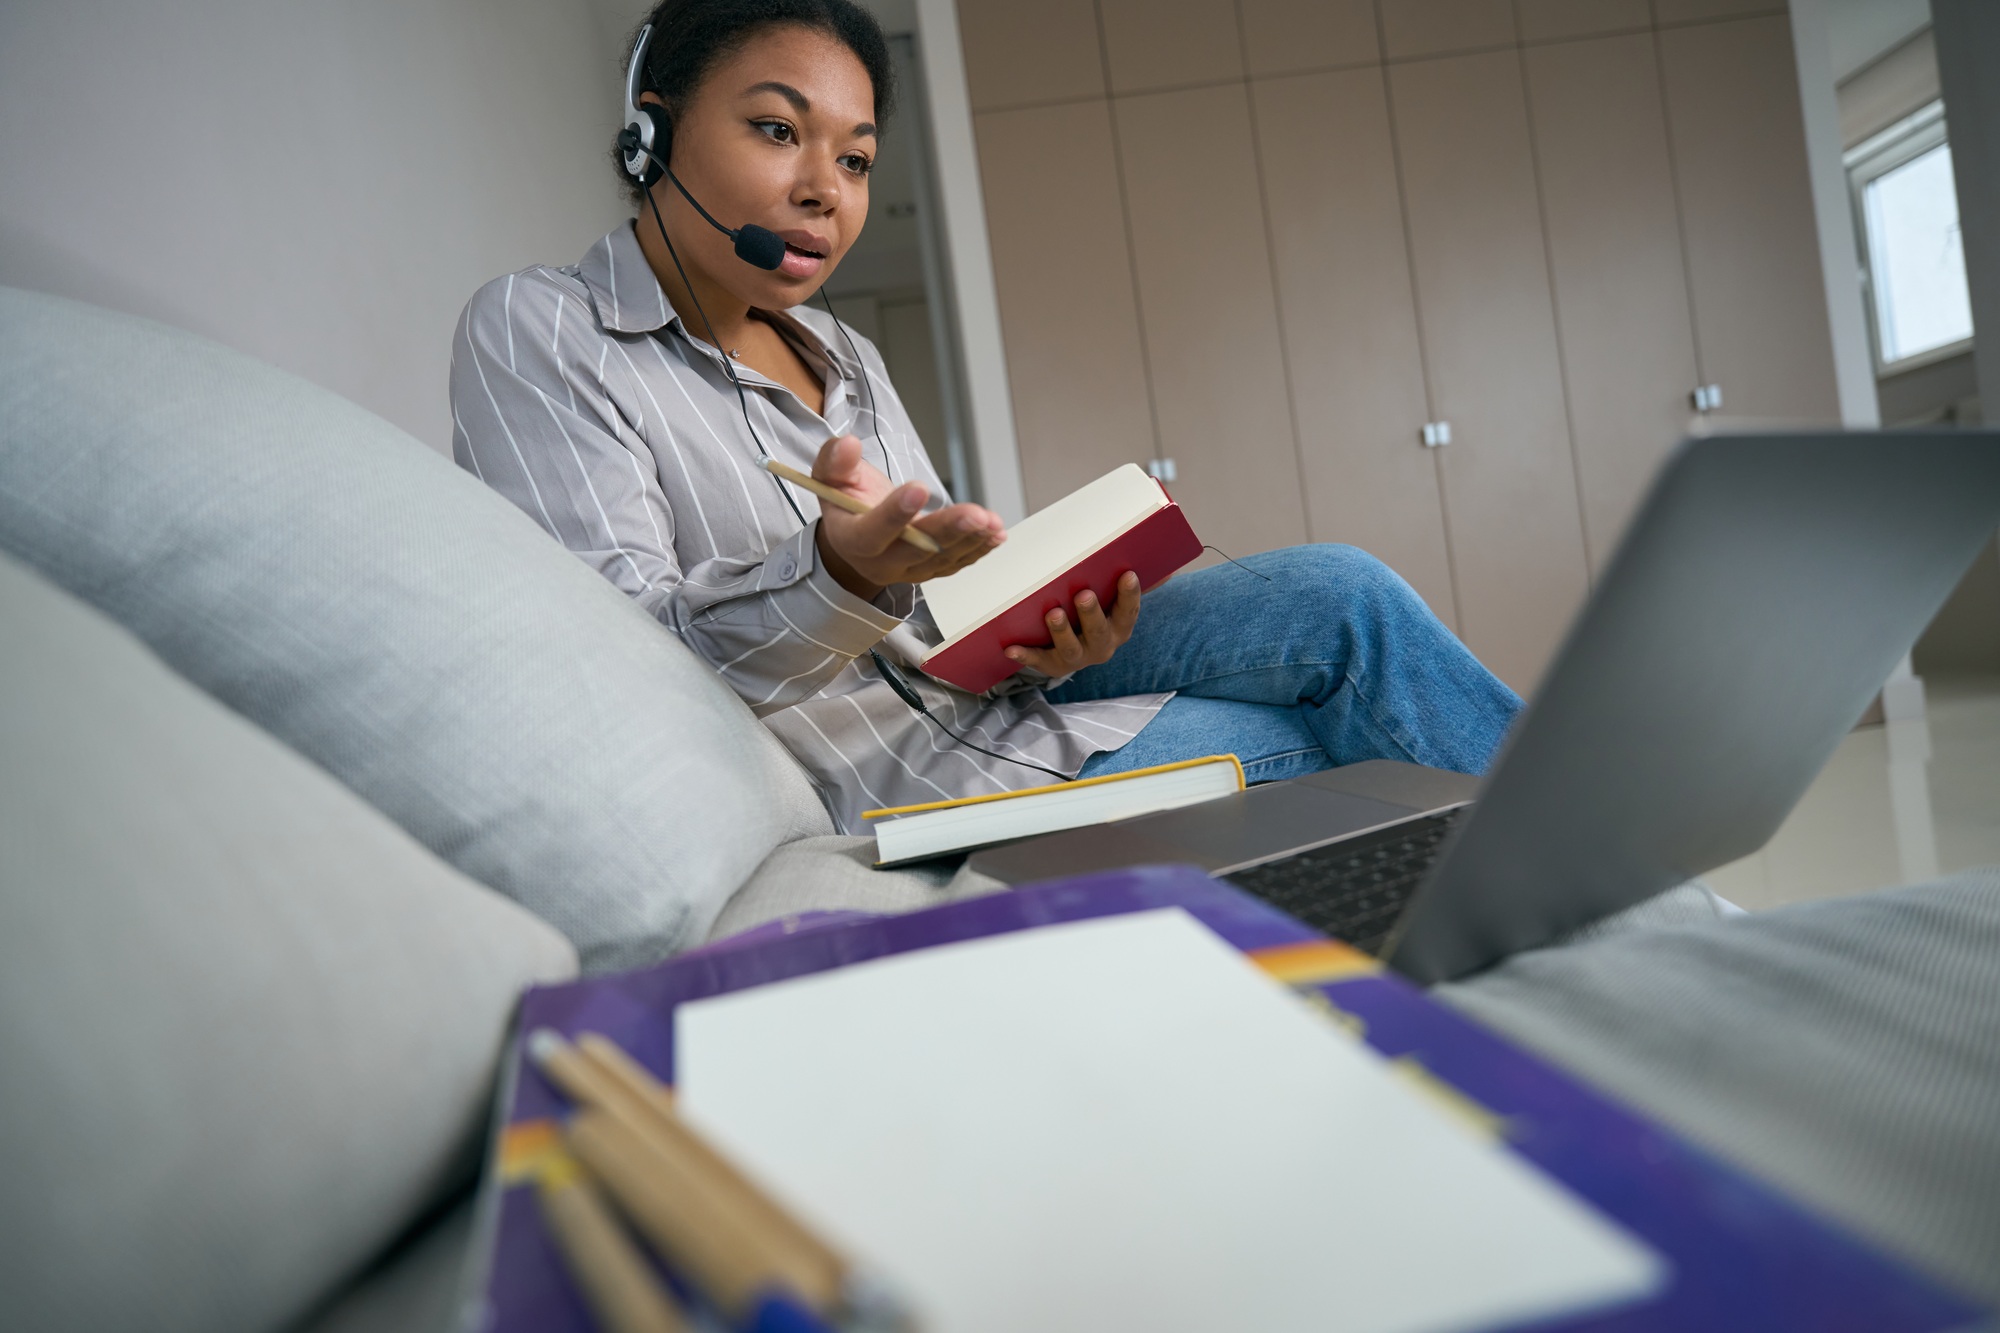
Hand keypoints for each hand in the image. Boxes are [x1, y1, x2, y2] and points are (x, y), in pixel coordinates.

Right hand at [811, 435, 1005, 598]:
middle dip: (948, 531)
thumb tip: (847, 444)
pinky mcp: (930, 570)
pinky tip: (996, 534)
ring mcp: (908, 570)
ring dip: (970, 539)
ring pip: (942, 558)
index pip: (871, 531)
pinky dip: (978, 548)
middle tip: (975, 515)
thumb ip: (835, 460)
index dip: (895, 513)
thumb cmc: (845, 501)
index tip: (920, 488)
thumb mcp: (829, 476)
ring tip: (992, 522)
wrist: (856, 535)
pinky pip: (956, 562)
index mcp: (851, 539)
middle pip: (916, 550)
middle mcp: (880, 561)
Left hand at [1003, 572, 1141, 676]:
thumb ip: (1115, 578)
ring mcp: (1078, 658)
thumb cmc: (1091, 611)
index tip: (1128, 574)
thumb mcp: (1106, 597)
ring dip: (1062, 631)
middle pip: (1098, 632)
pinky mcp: (1053, 665)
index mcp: (1119, 627)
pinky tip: (1011, 649)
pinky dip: (1025, 656)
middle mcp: (1102, 645)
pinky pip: (1038, 661)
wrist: (1076, 648)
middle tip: (1084, 594)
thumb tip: (1130, 548)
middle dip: (1091, 613)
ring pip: (1070, 649)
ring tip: (1053, 614)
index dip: (1129, 595)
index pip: (1128, 612)